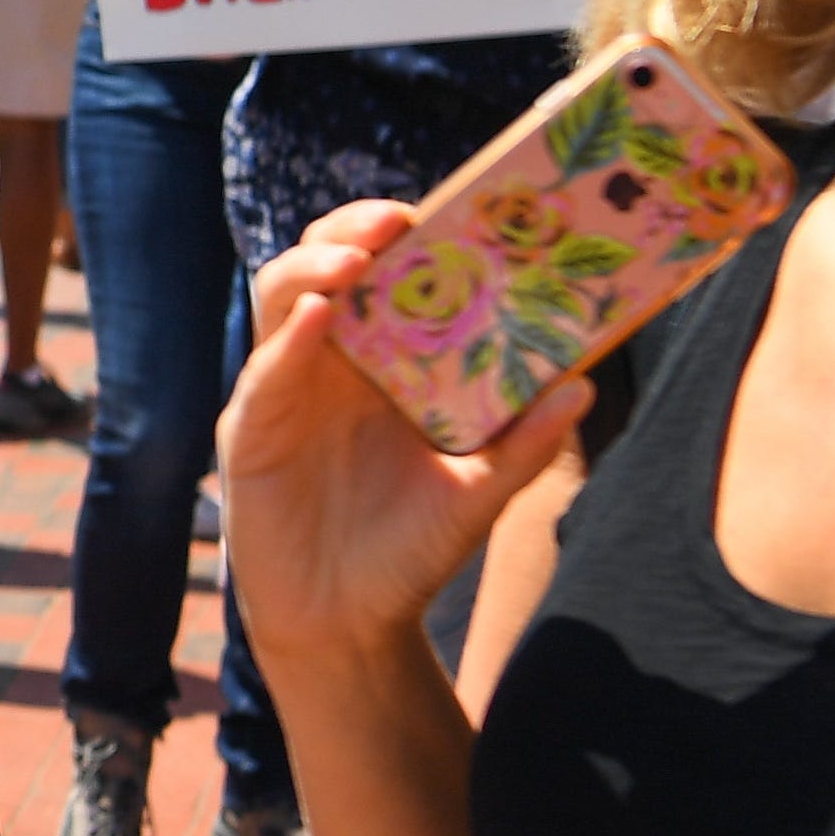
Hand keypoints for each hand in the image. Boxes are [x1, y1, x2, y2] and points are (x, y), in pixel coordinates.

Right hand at [216, 203, 591, 669]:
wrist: (348, 627)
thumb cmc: (410, 554)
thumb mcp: (479, 495)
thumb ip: (526, 445)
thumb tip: (583, 386)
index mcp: (384, 360)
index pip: (389, 271)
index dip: (408, 233)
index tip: (449, 208)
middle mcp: (331, 358)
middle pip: (329, 261)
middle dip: (356, 228)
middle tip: (398, 220)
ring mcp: (285, 386)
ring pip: (283, 294)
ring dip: (315, 265)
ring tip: (356, 259)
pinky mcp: (251, 424)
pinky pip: (265, 366)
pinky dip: (289, 335)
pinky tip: (320, 317)